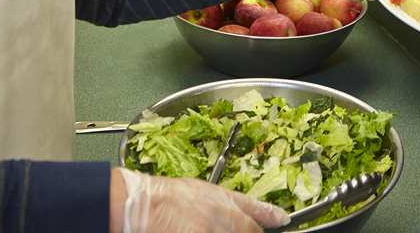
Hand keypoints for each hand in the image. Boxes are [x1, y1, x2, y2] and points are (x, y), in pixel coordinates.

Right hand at [114, 168, 287, 232]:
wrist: (138, 202)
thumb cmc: (159, 195)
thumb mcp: (194, 190)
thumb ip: (214, 203)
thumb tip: (225, 214)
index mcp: (219, 197)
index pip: (253, 207)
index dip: (269, 215)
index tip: (282, 220)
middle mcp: (220, 214)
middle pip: (248, 230)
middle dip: (252, 232)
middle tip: (253, 232)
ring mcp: (210, 229)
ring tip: (204, 226)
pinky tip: (194, 231)